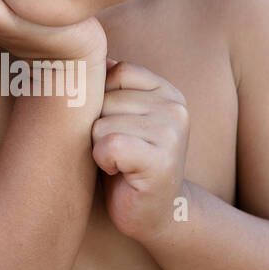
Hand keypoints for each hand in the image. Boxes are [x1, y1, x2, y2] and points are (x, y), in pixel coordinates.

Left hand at [91, 60, 188, 240]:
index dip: (103, 101)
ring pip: (101, 123)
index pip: (117, 71)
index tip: (116, 126)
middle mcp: (176, 108)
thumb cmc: (128, 163)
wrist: (155, 213)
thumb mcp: (121, 116)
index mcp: (168, 91)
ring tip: (120, 162)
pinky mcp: (161, 160)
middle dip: (99, 127)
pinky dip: (103, 162)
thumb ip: (113, 86)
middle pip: (106, 98)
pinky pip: (108, 145)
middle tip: (119, 151)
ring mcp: (172, 133)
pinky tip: (120, 172)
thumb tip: (93, 55)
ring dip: (100, 148)